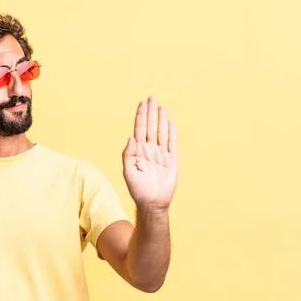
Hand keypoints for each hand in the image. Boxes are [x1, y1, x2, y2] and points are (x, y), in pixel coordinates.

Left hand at [123, 96, 177, 210]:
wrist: (152, 203)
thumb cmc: (137, 189)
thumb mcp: (128, 172)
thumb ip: (128, 155)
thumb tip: (131, 138)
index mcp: (138, 151)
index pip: (139, 129)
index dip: (140, 116)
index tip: (142, 103)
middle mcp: (149, 150)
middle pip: (151, 127)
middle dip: (150, 112)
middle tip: (151, 97)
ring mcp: (161, 154)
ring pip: (162, 132)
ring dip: (161, 119)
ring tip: (161, 106)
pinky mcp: (171, 160)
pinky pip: (172, 144)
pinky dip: (172, 133)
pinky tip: (170, 122)